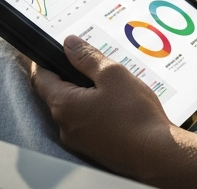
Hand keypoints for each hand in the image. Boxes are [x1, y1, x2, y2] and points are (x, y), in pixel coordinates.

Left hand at [30, 35, 178, 177]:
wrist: (156, 154)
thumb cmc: (135, 115)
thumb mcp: (112, 74)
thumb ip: (87, 57)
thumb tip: (69, 44)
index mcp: (64, 106)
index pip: (40, 78)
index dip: (43, 60)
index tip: (50, 49)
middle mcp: (65, 127)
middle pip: (56, 93)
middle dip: (69, 75)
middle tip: (91, 63)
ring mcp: (78, 140)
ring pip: (73, 108)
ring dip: (84, 92)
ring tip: (109, 84)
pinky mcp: (92, 148)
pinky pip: (85, 121)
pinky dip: (94, 108)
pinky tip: (115, 104)